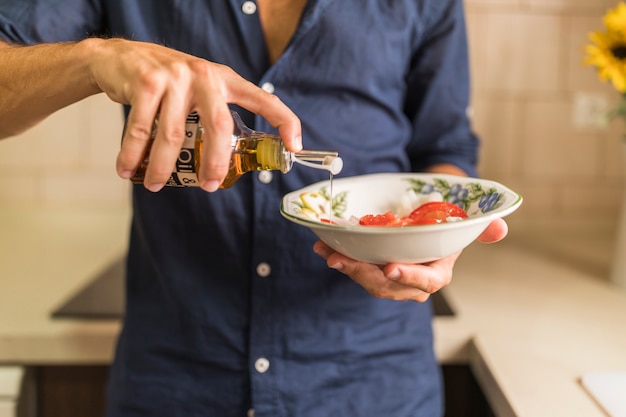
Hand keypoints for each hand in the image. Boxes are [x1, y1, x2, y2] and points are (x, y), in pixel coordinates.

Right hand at [86, 38, 301, 191]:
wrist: (121, 56)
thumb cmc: (167, 82)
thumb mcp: (200, 89)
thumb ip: (215, 113)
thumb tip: (231, 160)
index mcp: (225, 80)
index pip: (263, 99)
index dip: (284, 121)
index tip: (295, 147)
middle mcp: (205, 76)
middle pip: (219, 127)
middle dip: (215, 163)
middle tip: (208, 186)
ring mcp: (175, 77)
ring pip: (175, 134)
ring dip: (163, 165)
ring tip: (155, 184)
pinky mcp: (147, 82)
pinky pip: (142, 128)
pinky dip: (132, 154)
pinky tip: (128, 169)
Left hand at [312, 218, 507, 301]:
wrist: (426, 222)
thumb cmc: (445, 224)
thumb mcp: (464, 223)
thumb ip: (481, 227)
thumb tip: (500, 228)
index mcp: (436, 273)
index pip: (426, 281)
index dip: (409, 277)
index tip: (391, 268)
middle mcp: (411, 280)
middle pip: (387, 285)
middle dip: (363, 275)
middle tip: (343, 261)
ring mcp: (388, 276)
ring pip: (366, 279)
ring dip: (345, 267)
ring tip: (328, 252)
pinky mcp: (370, 267)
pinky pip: (354, 266)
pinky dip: (337, 256)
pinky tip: (321, 246)